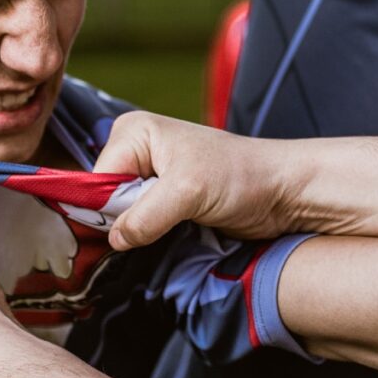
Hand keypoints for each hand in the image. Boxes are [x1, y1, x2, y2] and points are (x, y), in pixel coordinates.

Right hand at [94, 111, 306, 249]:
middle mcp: (136, 151)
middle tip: (147, 239)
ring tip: (161, 239)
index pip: (94, 182)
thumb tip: (113, 240)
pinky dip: (148, 239)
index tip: (123, 237)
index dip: (104, 212)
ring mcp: (150, 178)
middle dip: (120, 224)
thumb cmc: (242, 178)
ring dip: (136, 235)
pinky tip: (163, 244)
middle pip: (103, 200)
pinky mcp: (165, 202)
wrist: (283, 192)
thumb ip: (145, 216)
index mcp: (133, 134)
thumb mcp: (188, 192)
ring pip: (121, 217)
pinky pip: (140, 225)